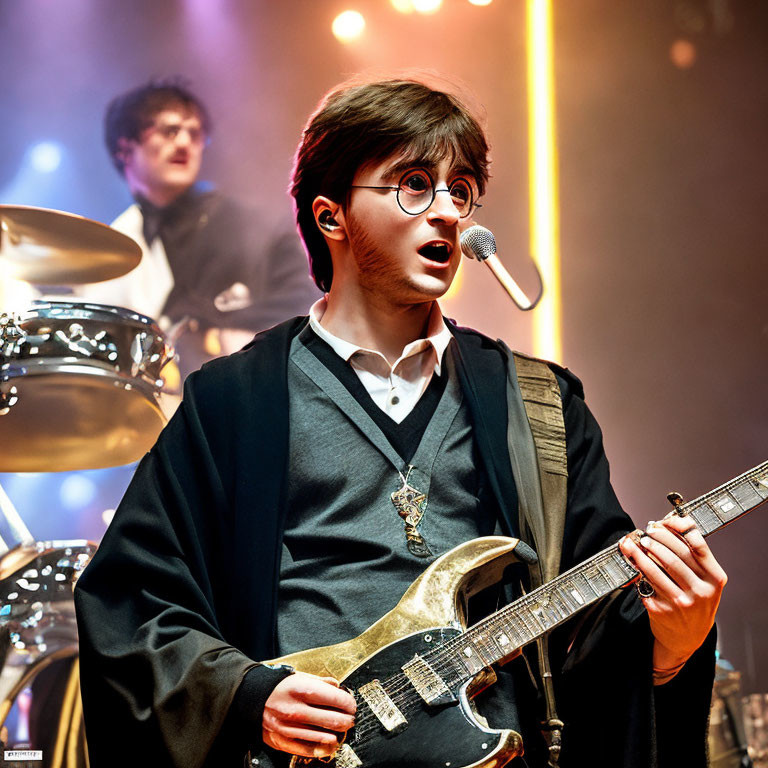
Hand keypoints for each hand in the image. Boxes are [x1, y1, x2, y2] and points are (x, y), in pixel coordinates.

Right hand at [262, 672, 356, 757]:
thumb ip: (320, 682)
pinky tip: (329, 744)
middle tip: (351, 719)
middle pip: (332, 719)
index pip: (335, 699)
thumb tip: (338, 686)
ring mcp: (288, 727)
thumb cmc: (278, 685)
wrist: (251, 695)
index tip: (352, 705)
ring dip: (336, 734)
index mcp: (302, 689)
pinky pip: (305, 749)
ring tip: (342, 730)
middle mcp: (295, 709)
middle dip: (346, 720)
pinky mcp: (281, 740)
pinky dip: (320, 748)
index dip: (349, 703)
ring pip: (321, 736)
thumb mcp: (299, 676)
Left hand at [619, 513, 726, 681]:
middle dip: (655, 540)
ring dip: (639, 553)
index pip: (697, 545)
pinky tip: (631, 564)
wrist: (688, 637)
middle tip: (644, 533)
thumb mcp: (705, 580)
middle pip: (674, 556)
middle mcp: (701, 591)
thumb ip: (693, 556)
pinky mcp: (662, 611)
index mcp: (715, 578)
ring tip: (631, 544)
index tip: (662, 523)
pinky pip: (645, 585)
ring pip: (655, 570)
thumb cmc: (695, 600)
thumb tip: (669, 525)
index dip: (677, 529)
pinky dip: (636, 572)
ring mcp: (681, 603)